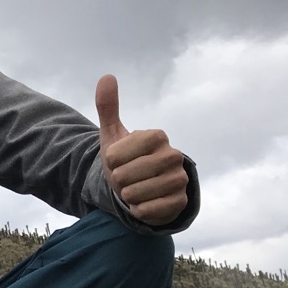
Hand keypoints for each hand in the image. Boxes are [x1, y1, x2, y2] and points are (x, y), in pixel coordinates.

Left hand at [95, 74, 189, 226]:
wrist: (143, 188)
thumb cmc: (126, 161)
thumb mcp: (113, 135)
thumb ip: (108, 107)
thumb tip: (106, 76)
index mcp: (157, 136)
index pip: (115, 155)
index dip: (110, 161)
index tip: (118, 160)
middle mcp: (173, 155)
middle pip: (125, 175)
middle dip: (118, 180)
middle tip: (127, 177)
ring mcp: (180, 179)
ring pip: (135, 194)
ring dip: (128, 195)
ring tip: (136, 189)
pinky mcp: (181, 202)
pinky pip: (147, 211)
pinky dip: (139, 210)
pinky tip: (145, 202)